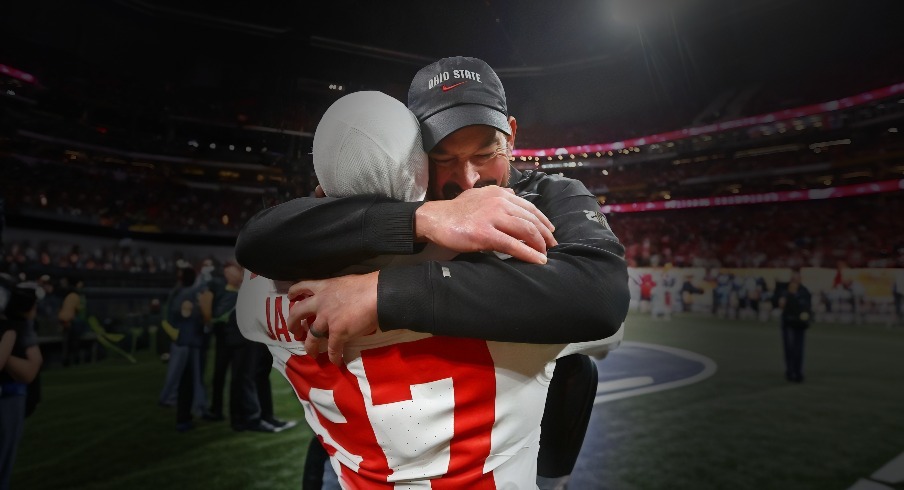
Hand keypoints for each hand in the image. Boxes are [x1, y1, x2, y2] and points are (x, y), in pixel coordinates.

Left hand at [286, 271, 379, 364]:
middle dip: (293, 323)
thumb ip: (337, 292)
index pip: (303, 286)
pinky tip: (335, 361)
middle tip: (294, 331)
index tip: (291, 297)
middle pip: (297, 313)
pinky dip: (333, 356)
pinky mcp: (337, 332)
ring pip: (311, 336)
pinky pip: (332, 348)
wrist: (377, 294)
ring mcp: (327, 319)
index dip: (294, 292)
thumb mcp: (346, 283)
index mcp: (324, 287)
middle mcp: (320, 303)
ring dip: (309, 346)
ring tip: (310, 352)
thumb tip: (341, 300)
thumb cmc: (367, 285)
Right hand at [415, 186, 556, 263]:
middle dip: (545, 234)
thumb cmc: (456, 210)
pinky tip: (538, 260)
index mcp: (499, 193)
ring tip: (545, 254)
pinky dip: (529, 254)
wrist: (435, 218)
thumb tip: (515, 195)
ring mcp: (492, 217)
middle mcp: (499, 202)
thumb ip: (497, 195)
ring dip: (539, 244)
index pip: (529, 207)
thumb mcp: (478, 195)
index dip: (543, 221)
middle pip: (531, 219)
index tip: (550, 232)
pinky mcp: (485, 234)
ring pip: (526, 231)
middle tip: (552, 246)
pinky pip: (513, 245)